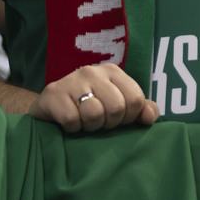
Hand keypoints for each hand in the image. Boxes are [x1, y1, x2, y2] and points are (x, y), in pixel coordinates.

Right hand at [33, 63, 157, 133]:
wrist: (48, 107)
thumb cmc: (88, 106)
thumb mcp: (116, 104)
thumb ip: (139, 109)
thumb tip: (150, 117)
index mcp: (113, 72)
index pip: (135, 99)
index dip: (129, 117)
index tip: (116, 119)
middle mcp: (93, 71)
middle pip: (117, 108)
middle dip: (108, 123)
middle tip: (98, 121)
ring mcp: (72, 80)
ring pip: (94, 114)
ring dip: (90, 126)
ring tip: (83, 121)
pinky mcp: (54, 94)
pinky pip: (72, 120)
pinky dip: (72, 128)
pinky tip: (69, 122)